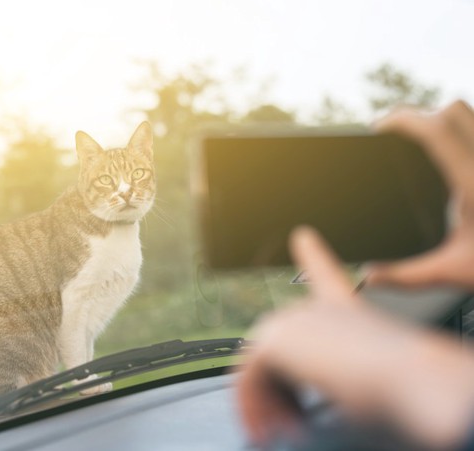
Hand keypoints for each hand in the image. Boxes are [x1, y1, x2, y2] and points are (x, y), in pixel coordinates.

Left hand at [237, 226, 473, 448]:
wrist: (421, 385)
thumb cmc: (408, 395)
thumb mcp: (369, 388)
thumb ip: (338, 388)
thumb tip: (298, 419)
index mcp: (348, 316)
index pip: (326, 277)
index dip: (314, 256)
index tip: (301, 236)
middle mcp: (318, 311)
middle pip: (277, 354)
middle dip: (277, 394)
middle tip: (294, 429)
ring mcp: (293, 319)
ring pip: (258, 370)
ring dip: (266, 407)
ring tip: (285, 436)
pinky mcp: (272, 338)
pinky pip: (245, 379)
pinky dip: (254, 408)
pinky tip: (272, 430)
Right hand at [368, 100, 473, 287]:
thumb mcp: (454, 273)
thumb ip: (406, 276)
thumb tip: (370, 276)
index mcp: (473, 182)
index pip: (434, 129)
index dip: (401, 119)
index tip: (380, 126)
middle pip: (453, 109)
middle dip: (422, 117)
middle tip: (401, 138)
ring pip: (473, 116)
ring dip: (447, 123)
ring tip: (426, 148)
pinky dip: (466, 138)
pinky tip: (457, 165)